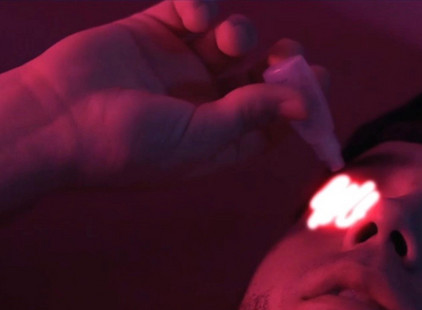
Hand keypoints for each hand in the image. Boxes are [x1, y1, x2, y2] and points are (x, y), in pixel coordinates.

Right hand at [19, 0, 328, 188]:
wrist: (59, 121)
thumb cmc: (132, 144)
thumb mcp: (202, 137)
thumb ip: (252, 114)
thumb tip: (304, 103)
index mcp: (220, 140)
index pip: (270, 121)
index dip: (297, 102)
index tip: (321, 80)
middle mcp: (204, 105)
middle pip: (257, 80)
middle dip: (279, 65)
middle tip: (290, 54)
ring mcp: (179, 67)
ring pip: (229, 43)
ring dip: (240, 35)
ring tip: (227, 39)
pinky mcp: (153, 32)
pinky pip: (190, 10)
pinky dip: (200, 6)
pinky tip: (195, 14)